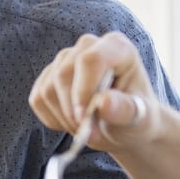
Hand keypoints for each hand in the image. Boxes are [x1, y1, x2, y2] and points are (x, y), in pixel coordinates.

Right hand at [28, 31, 166, 150]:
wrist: (123, 125)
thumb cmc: (137, 119)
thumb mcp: (142, 119)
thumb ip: (126, 110)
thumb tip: (105, 103)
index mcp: (117, 47)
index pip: (90, 59)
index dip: (83, 90)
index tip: (85, 119)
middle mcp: (88, 46)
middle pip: (64, 73)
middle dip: (72, 110)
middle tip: (90, 132)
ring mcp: (65, 58)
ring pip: (48, 89)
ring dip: (64, 118)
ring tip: (86, 127)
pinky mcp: (47, 75)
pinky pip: (38, 99)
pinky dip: (52, 119)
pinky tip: (72, 121)